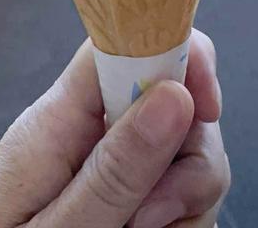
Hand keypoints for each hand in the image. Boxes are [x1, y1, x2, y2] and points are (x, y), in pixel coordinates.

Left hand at [0, 29, 229, 227]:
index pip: (118, 45)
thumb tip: (173, 97)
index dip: (173, 53)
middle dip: (188, 151)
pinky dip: (184, 213)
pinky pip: (184, 185)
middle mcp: (85, 134)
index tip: (204, 104)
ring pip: (187, 145)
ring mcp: (111, 166)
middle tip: (155, 213)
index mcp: (52, 125)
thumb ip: (112, 171)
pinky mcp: (130, 194)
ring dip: (189, 195)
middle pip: (171, 98)